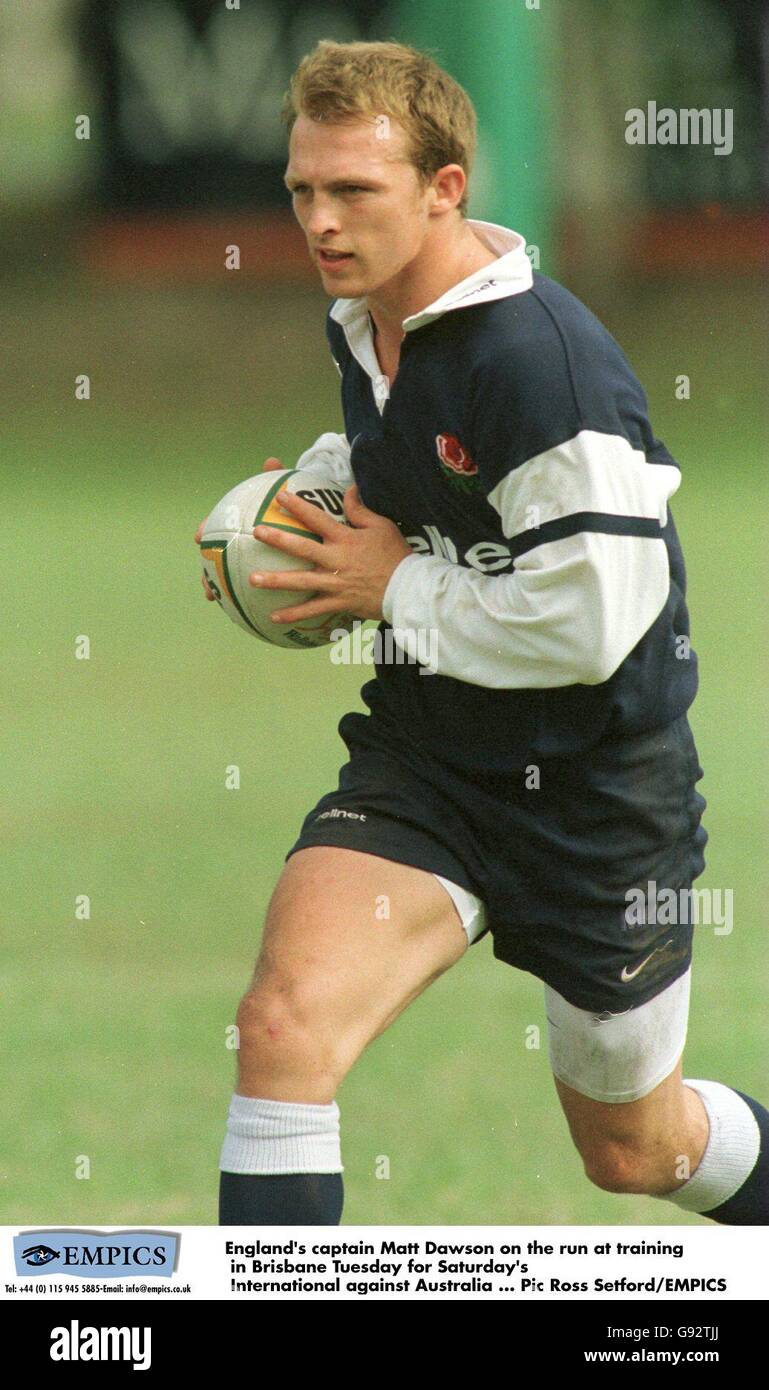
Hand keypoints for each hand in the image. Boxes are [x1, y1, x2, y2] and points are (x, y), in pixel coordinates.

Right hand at [194, 457, 284, 600]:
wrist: (301, 519)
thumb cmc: (290, 503)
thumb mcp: (289, 491)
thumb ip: (278, 479)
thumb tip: (271, 462)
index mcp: (240, 519)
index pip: (218, 521)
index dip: (206, 528)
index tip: (199, 537)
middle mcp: (237, 538)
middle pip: (215, 551)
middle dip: (206, 565)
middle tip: (202, 575)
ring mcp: (244, 554)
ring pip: (224, 571)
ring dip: (215, 584)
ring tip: (211, 596)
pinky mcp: (255, 569)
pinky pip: (246, 586)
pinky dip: (241, 595)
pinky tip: (241, 608)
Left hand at [249, 484, 411, 623]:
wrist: (408, 589)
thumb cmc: (396, 555)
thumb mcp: (382, 526)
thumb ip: (360, 510)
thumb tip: (348, 489)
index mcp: (345, 539)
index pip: (317, 518)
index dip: (298, 506)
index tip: (279, 497)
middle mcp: (336, 560)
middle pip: (302, 548)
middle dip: (278, 539)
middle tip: (256, 533)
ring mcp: (336, 583)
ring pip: (301, 582)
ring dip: (275, 581)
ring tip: (252, 579)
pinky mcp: (339, 602)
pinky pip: (313, 610)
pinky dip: (294, 615)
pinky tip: (273, 617)